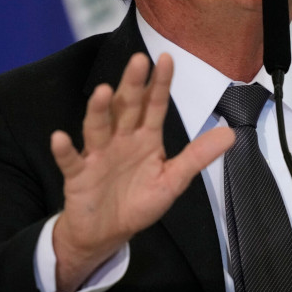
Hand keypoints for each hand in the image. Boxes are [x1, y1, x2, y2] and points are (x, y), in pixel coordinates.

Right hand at [49, 52, 233, 291]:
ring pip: (98, 127)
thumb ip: (197, 157)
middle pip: (126, 108)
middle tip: (138, 60)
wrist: (107, 233)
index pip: (154, 105)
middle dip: (132, 85)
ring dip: (99, 110)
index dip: (160, 84)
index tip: (167, 58)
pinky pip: (70, 161)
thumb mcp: (173, 180)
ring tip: (104, 91)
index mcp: (145, 138)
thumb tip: (231, 134)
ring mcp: (97, 155)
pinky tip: (60, 137)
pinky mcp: (78, 175)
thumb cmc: (138, 201)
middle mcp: (121, 139)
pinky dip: (64, 150)